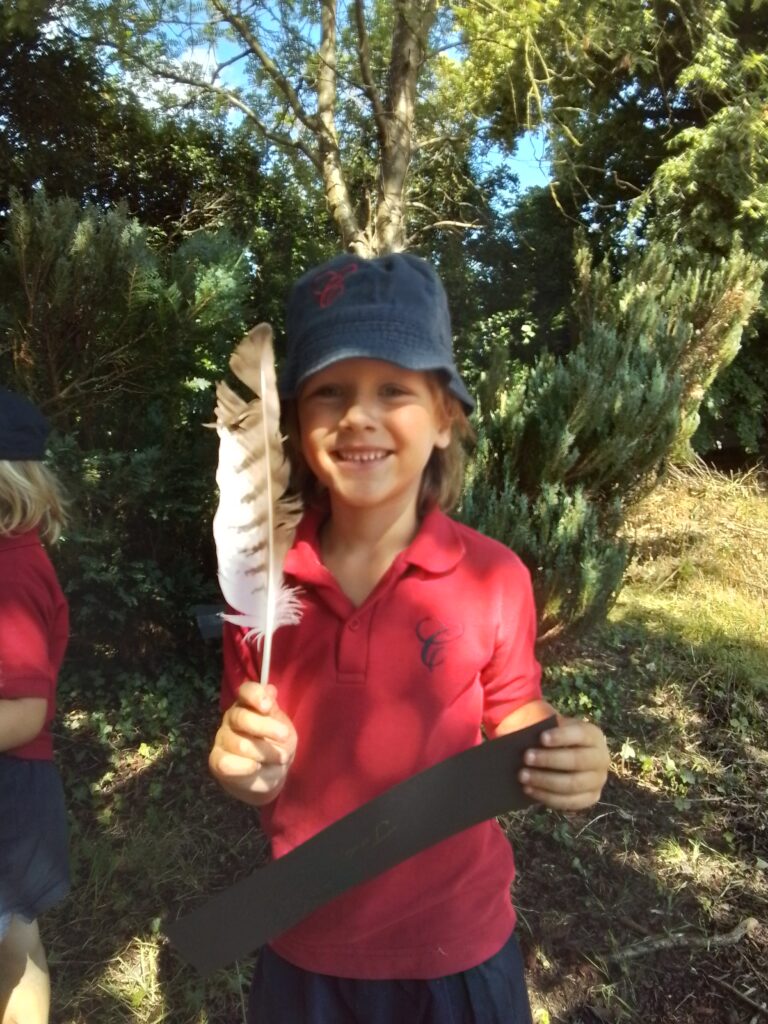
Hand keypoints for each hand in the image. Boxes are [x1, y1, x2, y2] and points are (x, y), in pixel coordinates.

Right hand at [209, 682, 296, 805]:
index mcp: (248, 704)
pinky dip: (246, 767)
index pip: (245, 691)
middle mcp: (232, 718)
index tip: (268, 706)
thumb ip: (274, 711)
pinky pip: (227, 763)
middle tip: (284, 736)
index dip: (255, 696)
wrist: (270, 774)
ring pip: (240, 744)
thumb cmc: (277, 745)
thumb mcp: (283, 727)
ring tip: (279, 758)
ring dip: (265, 753)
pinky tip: (256, 767)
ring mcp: (222, 738)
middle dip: (265, 728)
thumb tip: (270, 690)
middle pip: (241, 717)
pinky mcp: (216, 760)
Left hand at [519, 716, 608, 810]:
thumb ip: (543, 723)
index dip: (561, 736)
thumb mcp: (553, 725)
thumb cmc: (555, 737)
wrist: (564, 755)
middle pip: (577, 760)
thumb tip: (528, 727)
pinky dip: (547, 797)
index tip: (541, 738)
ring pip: (573, 784)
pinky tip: (529, 789)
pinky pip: (570, 802)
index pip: (580, 734)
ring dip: (545, 781)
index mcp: (594, 735)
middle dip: (550, 760)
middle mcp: (601, 758)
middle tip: (526, 757)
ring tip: (523, 776)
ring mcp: (598, 780)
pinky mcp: (591, 798)